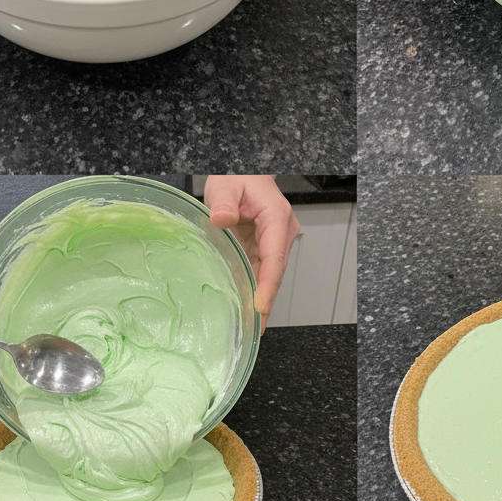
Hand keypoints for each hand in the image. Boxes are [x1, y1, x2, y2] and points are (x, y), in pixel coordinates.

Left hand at [204, 176, 300, 333]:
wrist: (243, 173)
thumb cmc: (239, 177)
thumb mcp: (227, 185)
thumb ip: (224, 202)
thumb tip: (221, 219)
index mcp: (276, 218)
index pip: (275, 259)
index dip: (268, 286)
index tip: (260, 307)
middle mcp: (280, 232)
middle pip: (274, 272)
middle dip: (266, 301)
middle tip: (253, 328)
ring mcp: (273, 241)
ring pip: (268, 275)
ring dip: (260, 299)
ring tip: (249, 325)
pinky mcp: (263, 246)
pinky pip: (259, 271)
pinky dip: (253, 288)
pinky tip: (244, 306)